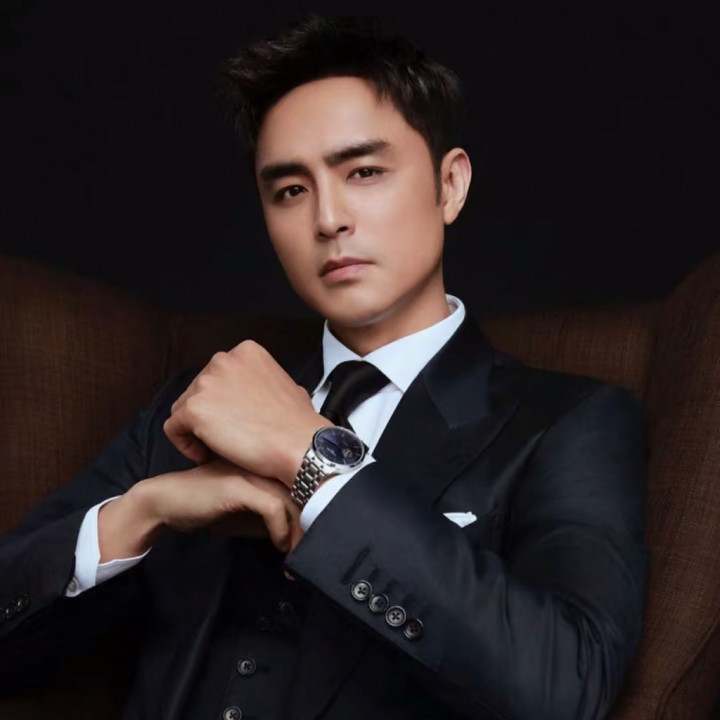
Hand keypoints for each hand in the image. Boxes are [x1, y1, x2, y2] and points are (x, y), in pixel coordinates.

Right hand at [100, 459, 303, 561]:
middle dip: (312, 523)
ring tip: (296, 553)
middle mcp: (262, 462)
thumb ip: (274, 514)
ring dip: (299, 531)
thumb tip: (302, 531)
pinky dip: (281, 530)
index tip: (314, 540)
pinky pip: (273, 507)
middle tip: (309, 552)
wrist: (167, 503)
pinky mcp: (239, 485)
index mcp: (267, 463)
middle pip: (304, 489)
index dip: (314, 511)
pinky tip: (278, 544)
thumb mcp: (249, 512)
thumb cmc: (207, 506)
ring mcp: (251, 471)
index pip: (304, 482)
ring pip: (294, 498)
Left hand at [163, 340, 331, 485]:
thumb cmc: (297, 423)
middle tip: (226, 437)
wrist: (299, 445)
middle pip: (197, 391)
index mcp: (245, 352)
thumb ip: (263, 382)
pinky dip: (186, 445)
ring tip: (218, 448)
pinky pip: (174, 429)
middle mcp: (223, 360)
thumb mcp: (287, 384)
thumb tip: (260, 393)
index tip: (233, 420)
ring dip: (196, 430)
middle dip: (208, 416)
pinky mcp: (194, 409)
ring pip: (183, 409)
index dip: (222, 403)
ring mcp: (206, 383)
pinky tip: (206, 455)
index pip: (216, 376)